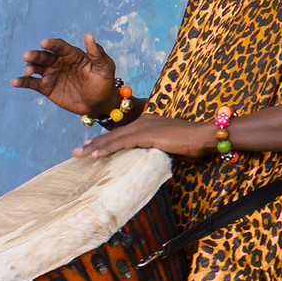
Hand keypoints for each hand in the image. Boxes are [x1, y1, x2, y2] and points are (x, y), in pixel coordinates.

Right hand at [14, 32, 119, 117]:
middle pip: (44, 56)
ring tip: (28, 71)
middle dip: (35, 55)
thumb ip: (97, 52)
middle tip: (27, 56)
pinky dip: (23, 82)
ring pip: (36, 68)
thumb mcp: (105, 66)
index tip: (44, 43)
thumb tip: (88, 35)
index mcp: (71, 54)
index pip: (59, 46)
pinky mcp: (46, 87)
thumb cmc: (104, 81)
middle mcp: (58, 62)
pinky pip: (32, 83)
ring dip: (29, 68)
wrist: (99, 103)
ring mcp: (51, 74)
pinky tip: (15, 82)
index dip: (52, 44)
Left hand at [74, 114, 219, 161]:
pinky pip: (120, 143)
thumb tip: (150, 160)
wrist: (204, 136)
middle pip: (114, 134)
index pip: (123, 133)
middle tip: (77, 151)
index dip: (106, 140)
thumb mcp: (171, 147)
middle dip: (94, 143)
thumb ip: (157, 150)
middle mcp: (143, 121)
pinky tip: (94, 155)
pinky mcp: (145, 134)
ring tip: (79, 154)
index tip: (92, 147)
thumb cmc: (194, 144)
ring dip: (95, 147)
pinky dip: (106, 149)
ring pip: (113, 138)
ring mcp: (143, 126)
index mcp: (149, 122)